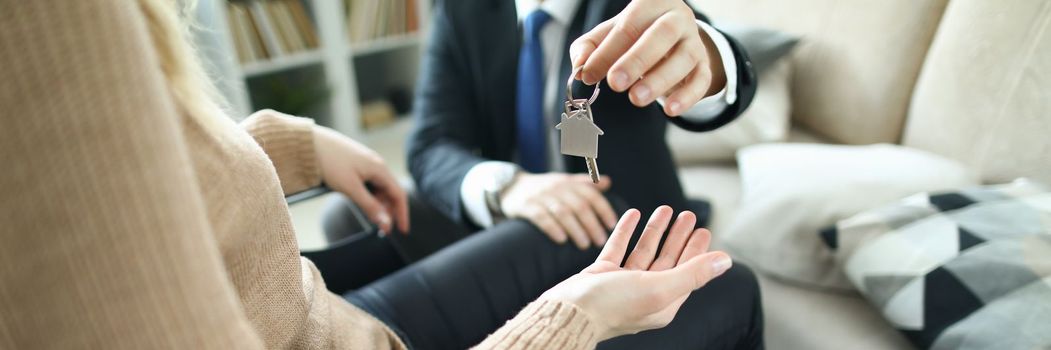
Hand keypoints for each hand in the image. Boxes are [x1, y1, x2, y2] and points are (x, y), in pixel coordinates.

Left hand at [314, 126, 408, 234]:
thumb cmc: (330, 161)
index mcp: (380, 169)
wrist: (311, 143)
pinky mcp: (358, 164)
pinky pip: (370, 183)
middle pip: (390, 192)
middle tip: (383, 229)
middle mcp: (377, 165)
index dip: (402, 214)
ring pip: (379, 188)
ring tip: (370, 216)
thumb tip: (386, 223)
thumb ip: (369, 206)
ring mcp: (367, 164)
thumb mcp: (350, 188)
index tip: (403, 230)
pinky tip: (361, 202)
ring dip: (378, 204)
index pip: (399, 195)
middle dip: (389, 211)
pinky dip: (369, 196)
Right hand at [500, 173, 617, 249]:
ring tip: (584, 244)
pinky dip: (552, 228)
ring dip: (576, 229)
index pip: (591, 195)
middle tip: (600, 241)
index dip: (603, 209)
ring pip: (563, 212)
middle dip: (592, 224)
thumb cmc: (544, 188)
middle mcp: (557, 188)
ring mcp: (541, 196)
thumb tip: (608, 182)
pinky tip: (561, 240)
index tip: (612, 225)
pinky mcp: (526, 206)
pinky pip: (541, 217)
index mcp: (568, 183)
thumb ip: (585, 183)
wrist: (510, 186)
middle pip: (579, 206)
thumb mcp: (563, 181)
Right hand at [539, 206, 732, 340]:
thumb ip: (693, 273)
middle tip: (688, 215)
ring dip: (655, 230)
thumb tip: (725, 261)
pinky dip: (626, 231)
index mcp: (662, 302)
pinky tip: (633, 214)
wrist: (569, 311)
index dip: (696, 251)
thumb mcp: (660, 288)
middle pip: (667, 261)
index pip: (686, 272)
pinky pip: (618, 248)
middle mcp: (644, 294)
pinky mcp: (602, 275)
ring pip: (644, 252)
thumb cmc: (613, 305)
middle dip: (678, 237)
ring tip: (664, 209)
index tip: (704, 230)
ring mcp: (622, 284)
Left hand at [570, 0, 725, 115]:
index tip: (589, 75)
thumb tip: (580, 66)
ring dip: (660, 80)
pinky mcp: (704, 64)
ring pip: (685, 57)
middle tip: (615, 84)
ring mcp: (694, 41)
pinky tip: (670, 110)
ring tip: (637, 99)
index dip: (607, 52)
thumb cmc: (633, 36)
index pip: (628, 26)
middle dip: (637, 60)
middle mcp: (677, 17)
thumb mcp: (607, 35)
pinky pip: (702, 79)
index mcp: (650, 4)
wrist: (670, 39)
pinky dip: (687, 96)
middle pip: (663, 34)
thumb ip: (588, 48)